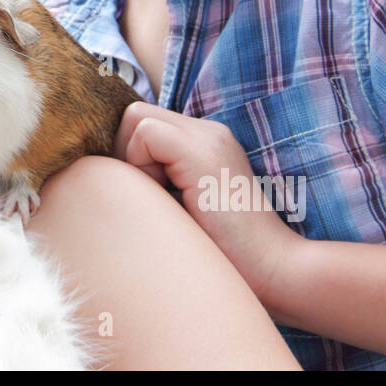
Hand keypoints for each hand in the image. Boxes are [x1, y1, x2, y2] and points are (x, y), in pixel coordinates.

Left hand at [114, 101, 306, 316]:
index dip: (130, 155)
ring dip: (133, 161)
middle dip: (126, 154)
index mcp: (205, 142)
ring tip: (161, 199)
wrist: (275, 270)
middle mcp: (207, 131)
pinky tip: (167, 199)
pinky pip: (145, 134)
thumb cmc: (226, 253)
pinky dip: (142, 167)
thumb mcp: (184, 207)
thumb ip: (159, 180)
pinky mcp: (201, 151)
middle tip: (150, 196)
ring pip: (135, 119)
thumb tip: (109, 172)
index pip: (143, 122)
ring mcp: (207, 137)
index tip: (147, 194)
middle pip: (133, 115)